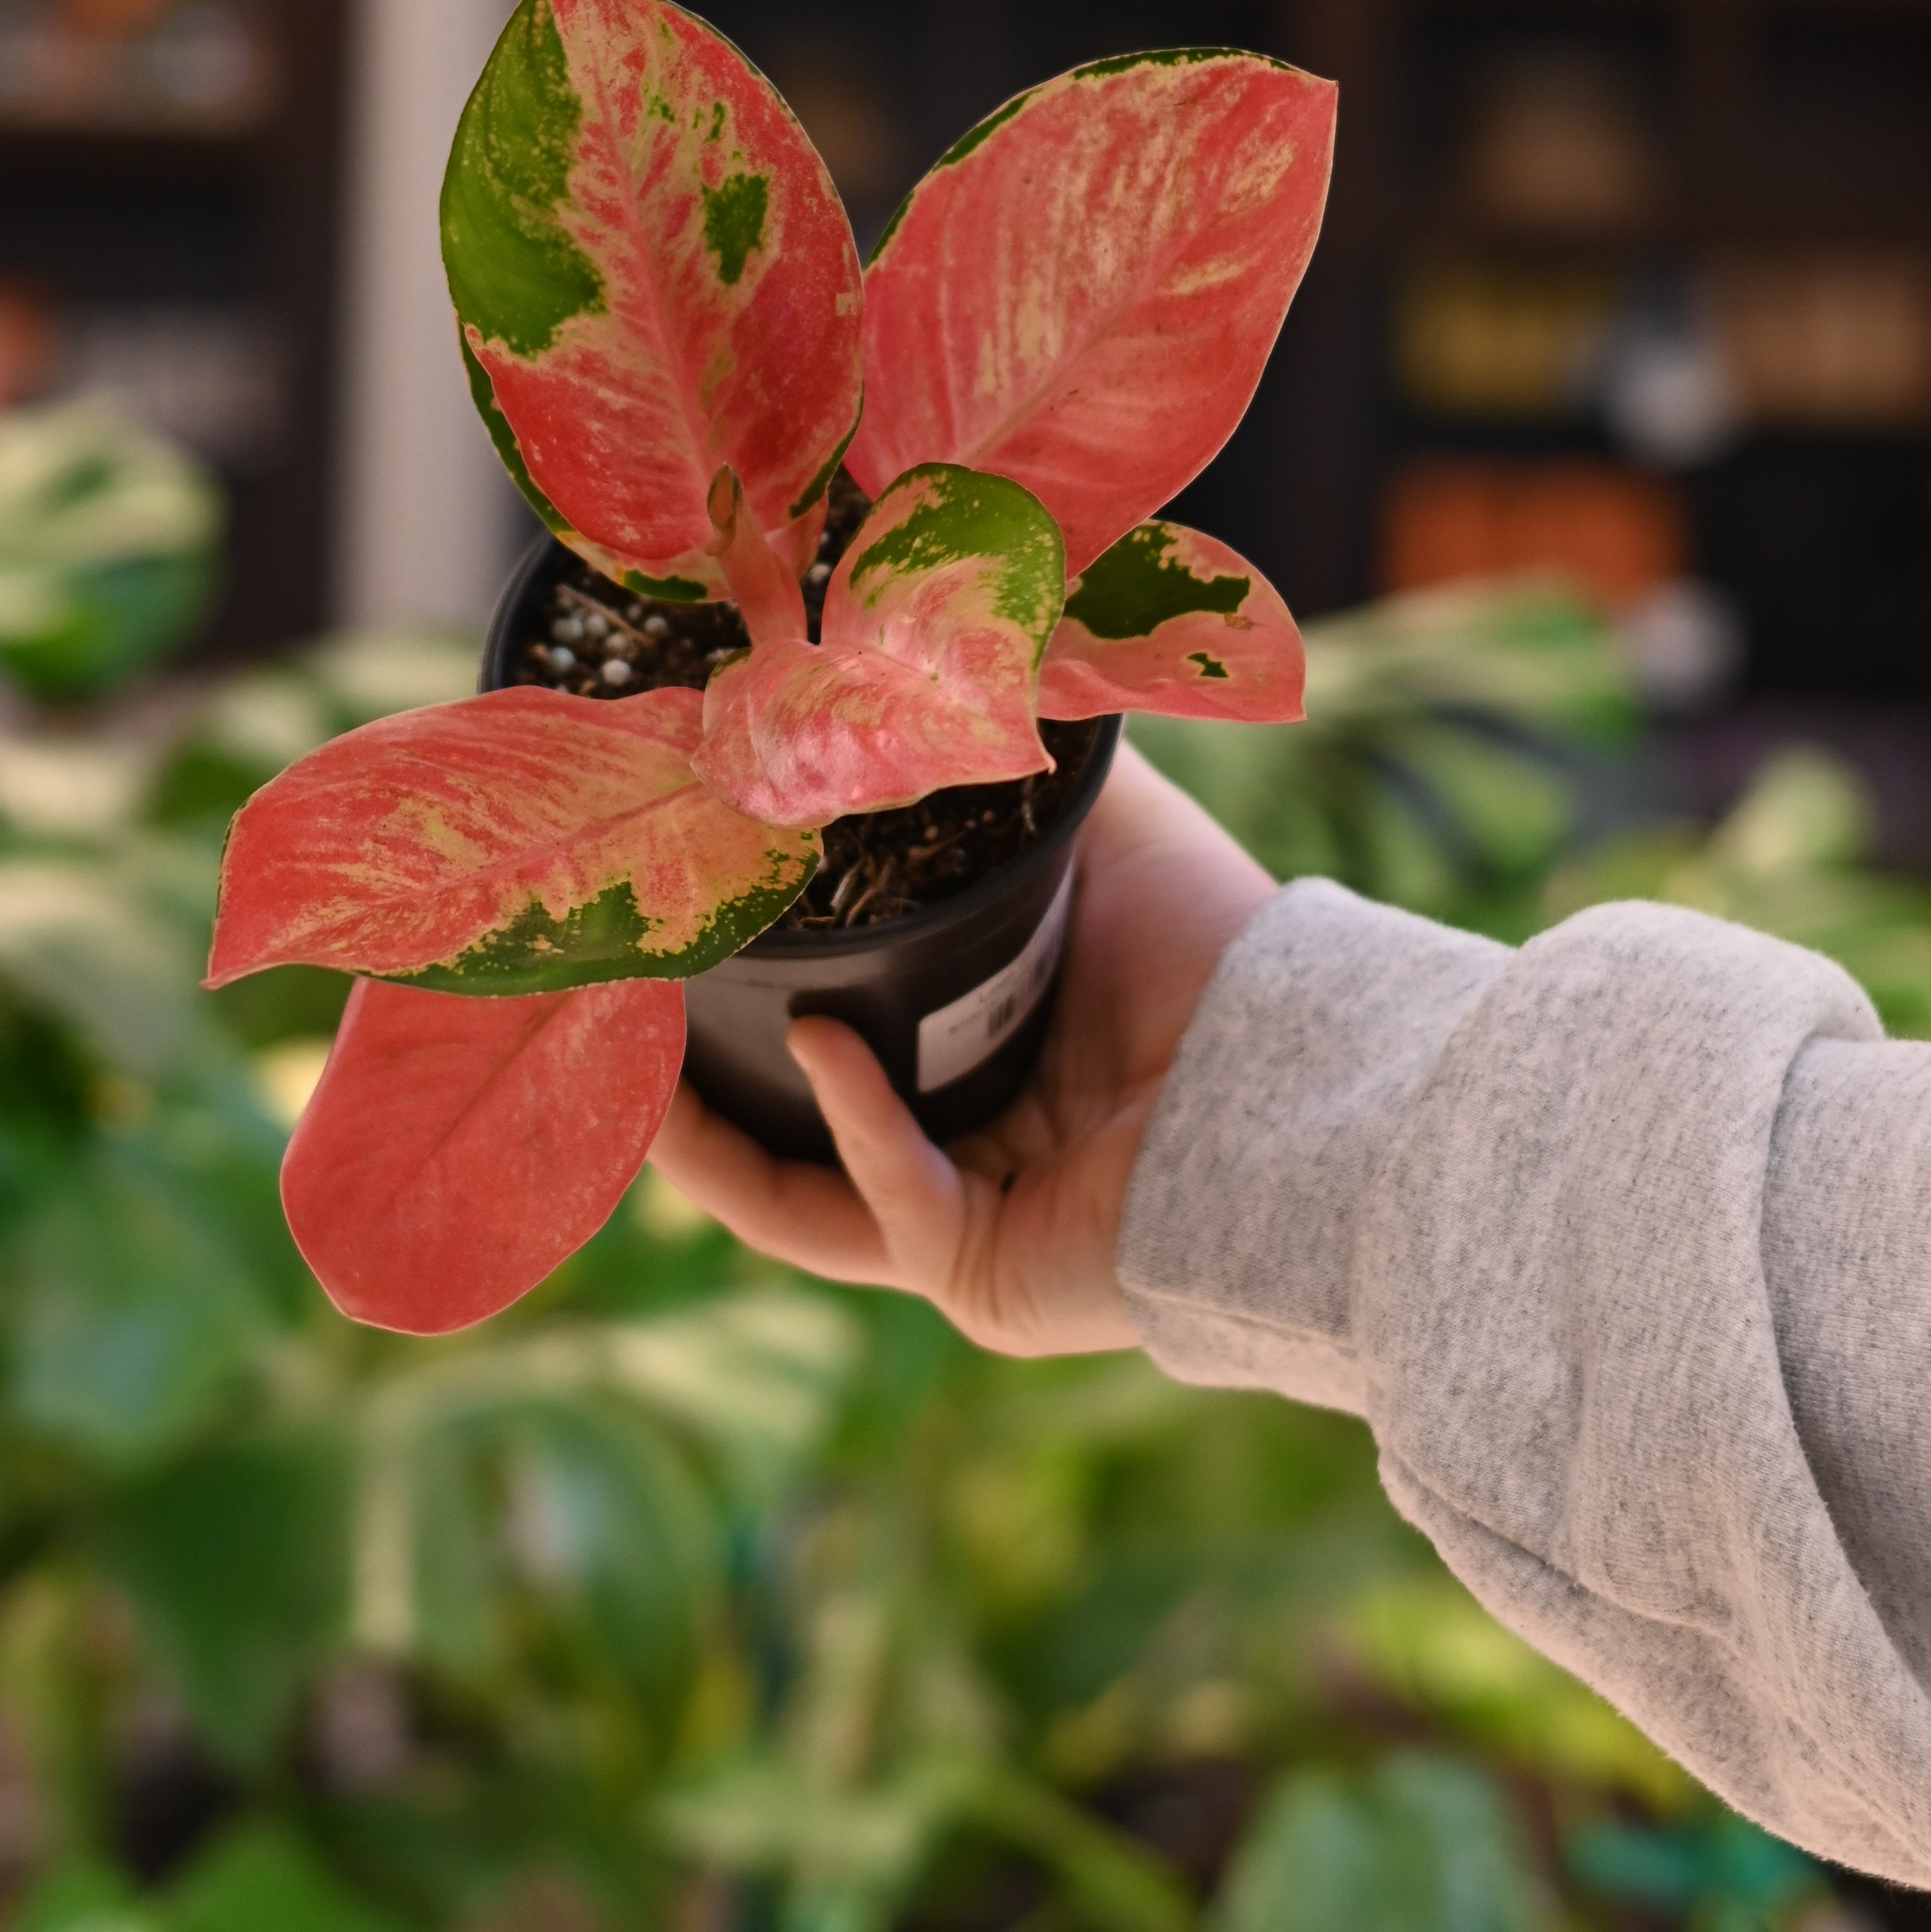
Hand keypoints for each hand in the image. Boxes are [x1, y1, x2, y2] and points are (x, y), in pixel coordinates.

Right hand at [649, 746, 1273, 1355]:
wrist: (1316, 1073)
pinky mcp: (983, 1281)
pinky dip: (853, 1125)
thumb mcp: (1102, 831)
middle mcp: (967, 1149)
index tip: (665, 931)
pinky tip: (821, 1047)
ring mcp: (968, 1228)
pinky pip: (886, 1207)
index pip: (829, 1042)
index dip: (744, 999)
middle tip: (614, 1005)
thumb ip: (1014, 758)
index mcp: (985, 1054)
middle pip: (788, 1133)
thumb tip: (925, 650)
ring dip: (712, 1144)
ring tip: (646, 1062)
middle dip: (692, 1084)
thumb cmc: (1223, 955)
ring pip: (798, 1202)